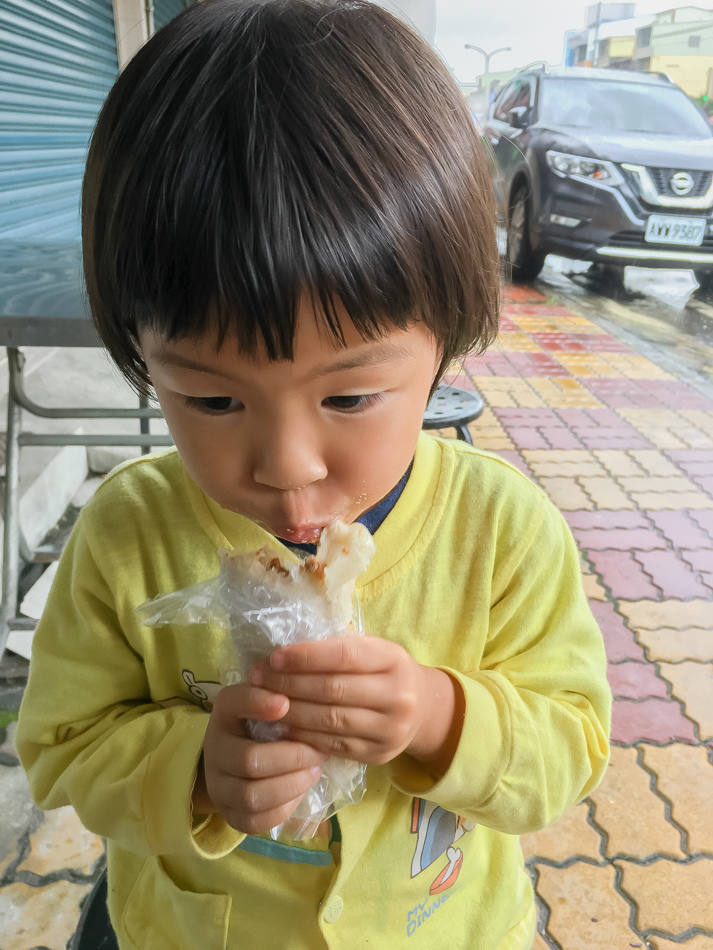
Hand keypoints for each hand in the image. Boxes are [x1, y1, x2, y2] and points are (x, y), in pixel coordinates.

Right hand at [197, 683, 326, 834]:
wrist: (233, 760)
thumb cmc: (261, 721)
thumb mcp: (266, 698)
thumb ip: (282, 688)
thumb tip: (308, 672)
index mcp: (225, 711)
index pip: (235, 703)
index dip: (258, 703)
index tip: (286, 703)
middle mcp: (215, 748)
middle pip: (249, 760)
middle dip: (292, 757)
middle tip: (319, 751)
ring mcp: (219, 785)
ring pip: (252, 795)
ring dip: (291, 784)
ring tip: (314, 771)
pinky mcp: (231, 815)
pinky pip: (256, 820)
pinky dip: (283, 807)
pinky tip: (299, 791)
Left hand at [249, 636, 462, 774]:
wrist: (424, 710)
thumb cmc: (387, 672)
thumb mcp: (375, 651)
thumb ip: (340, 649)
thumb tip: (286, 652)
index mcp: (394, 660)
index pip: (345, 656)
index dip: (306, 656)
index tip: (274, 657)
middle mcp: (397, 696)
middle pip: (333, 690)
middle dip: (289, 684)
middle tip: (258, 678)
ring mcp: (389, 730)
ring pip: (329, 720)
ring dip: (290, 710)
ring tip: (264, 701)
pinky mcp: (377, 755)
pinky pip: (332, 745)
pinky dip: (303, 735)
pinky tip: (282, 725)